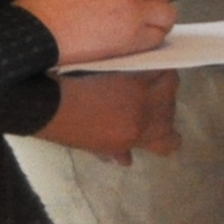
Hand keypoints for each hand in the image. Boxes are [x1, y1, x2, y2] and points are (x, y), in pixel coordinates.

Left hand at [25, 71, 178, 158]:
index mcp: (141, 134)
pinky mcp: (137, 66)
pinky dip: (150, 67)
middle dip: (160, 109)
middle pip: (170, 110)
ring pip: (170, 83)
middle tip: (140, 106)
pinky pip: (156, 64)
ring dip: (160, 83)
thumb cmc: (69, 128)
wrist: (52, 100)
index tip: (155, 135)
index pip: (171, 141)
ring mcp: (145, 87)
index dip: (166, 139)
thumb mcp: (94, 145)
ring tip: (141, 84)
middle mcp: (151, 111)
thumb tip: (126, 160)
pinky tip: (137, 69)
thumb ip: (115, 150)